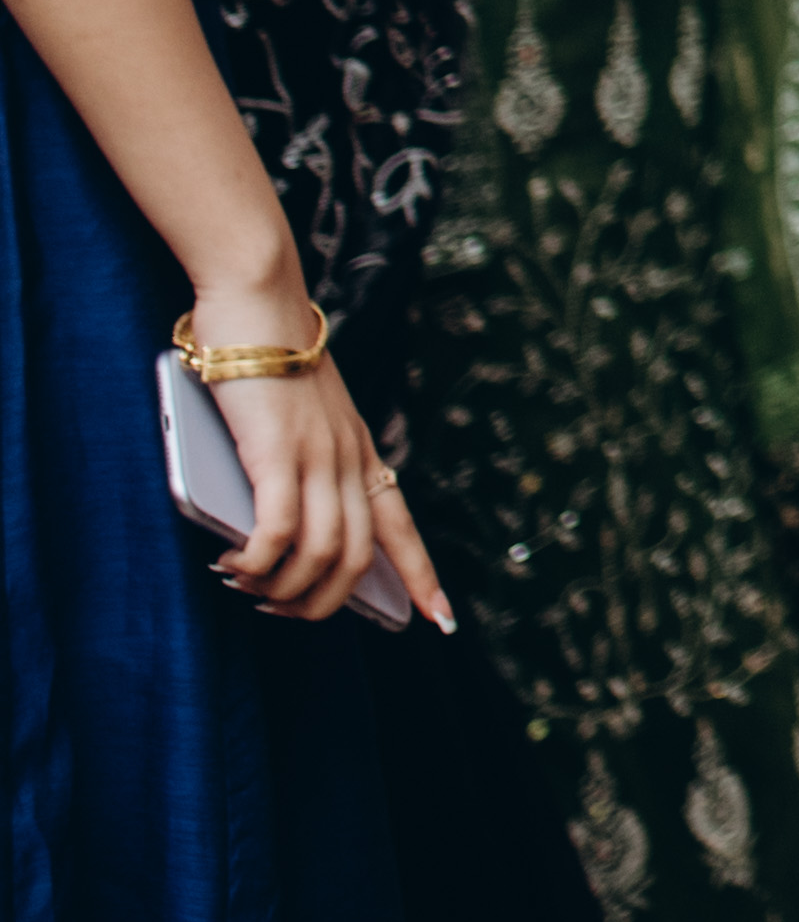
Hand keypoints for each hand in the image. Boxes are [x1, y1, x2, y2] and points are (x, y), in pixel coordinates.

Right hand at [188, 303, 448, 629]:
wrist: (261, 299)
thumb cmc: (270, 356)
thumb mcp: (300, 418)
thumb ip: (298, 464)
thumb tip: (274, 526)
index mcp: (363, 452)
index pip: (404, 526)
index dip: (423, 578)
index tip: (442, 621)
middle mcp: (351, 459)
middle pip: (362, 556)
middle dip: (325, 601)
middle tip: (280, 609)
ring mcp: (319, 457)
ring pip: (325, 552)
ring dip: (284, 586)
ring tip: (247, 586)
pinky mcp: (277, 452)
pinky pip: (280, 529)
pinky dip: (257, 559)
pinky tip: (234, 563)